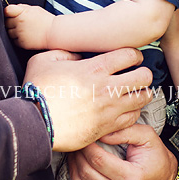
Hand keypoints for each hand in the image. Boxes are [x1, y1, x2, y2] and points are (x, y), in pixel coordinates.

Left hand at [4, 3, 54, 49]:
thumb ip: (22, 8)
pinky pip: (14, 40)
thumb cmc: (45, 20)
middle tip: (20, 23)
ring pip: (9, 32)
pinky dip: (18, 38)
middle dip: (11, 22)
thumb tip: (13, 8)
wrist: (53, 33)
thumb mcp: (34, 9)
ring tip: (24, 30)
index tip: (11, 13)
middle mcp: (19, 23)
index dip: (8, 12)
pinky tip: (26, 36)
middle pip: (6, 22)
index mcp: (22, 13)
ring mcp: (20, 33)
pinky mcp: (21, 43)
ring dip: (13, 31)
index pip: (7, 10)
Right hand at [23, 48, 152, 152]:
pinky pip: (133, 119)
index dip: (134, 55)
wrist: (34, 122)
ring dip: (142, 93)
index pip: (130, 55)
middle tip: (137, 75)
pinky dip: (133, 113)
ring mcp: (109, 109)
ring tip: (135, 93)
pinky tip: (126, 110)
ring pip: (143, 98)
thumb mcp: (45, 60)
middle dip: (143, 73)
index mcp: (94, 68)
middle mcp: (107, 88)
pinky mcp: (106, 127)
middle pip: (144, 76)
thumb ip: (65, 52)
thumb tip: (78, 55)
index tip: (131, 58)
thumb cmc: (37, 90)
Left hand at [65, 124, 177, 179]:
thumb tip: (100, 133)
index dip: (86, 147)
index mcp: (132, 178)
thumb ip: (124, 131)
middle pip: (88, 175)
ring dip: (73, 175)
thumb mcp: (146, 136)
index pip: (98, 160)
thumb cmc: (154, 155)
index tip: (84, 138)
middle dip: (78, 157)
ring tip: (74, 161)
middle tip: (77, 147)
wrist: (164, 179)